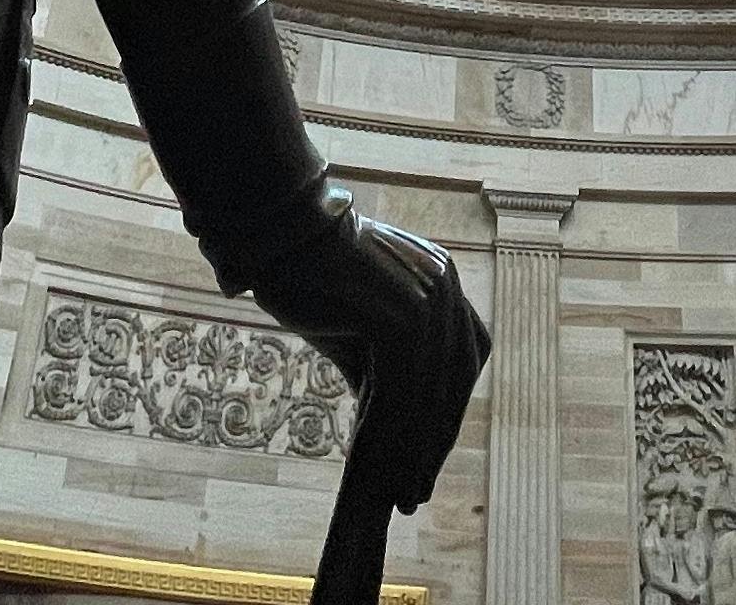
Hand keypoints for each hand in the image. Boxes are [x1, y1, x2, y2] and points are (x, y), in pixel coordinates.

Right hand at [253, 210, 489, 508]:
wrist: (275, 239)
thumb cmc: (310, 281)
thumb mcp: (356, 332)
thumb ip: (382, 371)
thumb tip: (389, 434)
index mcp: (442, 283)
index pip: (460, 360)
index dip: (447, 414)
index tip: (427, 460)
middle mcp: (444, 286)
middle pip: (452, 381)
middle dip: (434, 444)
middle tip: (413, 495)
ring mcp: (426, 297)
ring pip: (429, 391)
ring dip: (414, 451)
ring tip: (398, 494)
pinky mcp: (398, 313)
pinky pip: (403, 388)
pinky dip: (392, 433)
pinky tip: (372, 465)